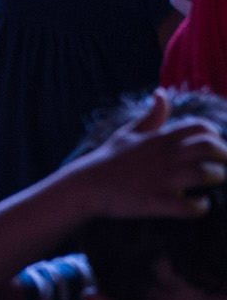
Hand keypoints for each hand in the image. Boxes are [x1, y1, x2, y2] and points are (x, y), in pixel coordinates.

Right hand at [63, 89, 226, 219]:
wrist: (86, 186)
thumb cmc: (109, 159)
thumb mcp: (129, 132)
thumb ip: (151, 116)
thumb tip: (161, 93)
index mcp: (159, 139)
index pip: (200, 127)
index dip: (213, 135)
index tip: (212, 146)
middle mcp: (165, 156)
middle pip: (209, 148)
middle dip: (223, 156)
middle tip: (221, 165)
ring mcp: (162, 179)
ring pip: (205, 174)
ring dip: (215, 178)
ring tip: (211, 184)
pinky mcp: (157, 202)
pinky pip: (190, 206)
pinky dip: (201, 207)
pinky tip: (199, 204)